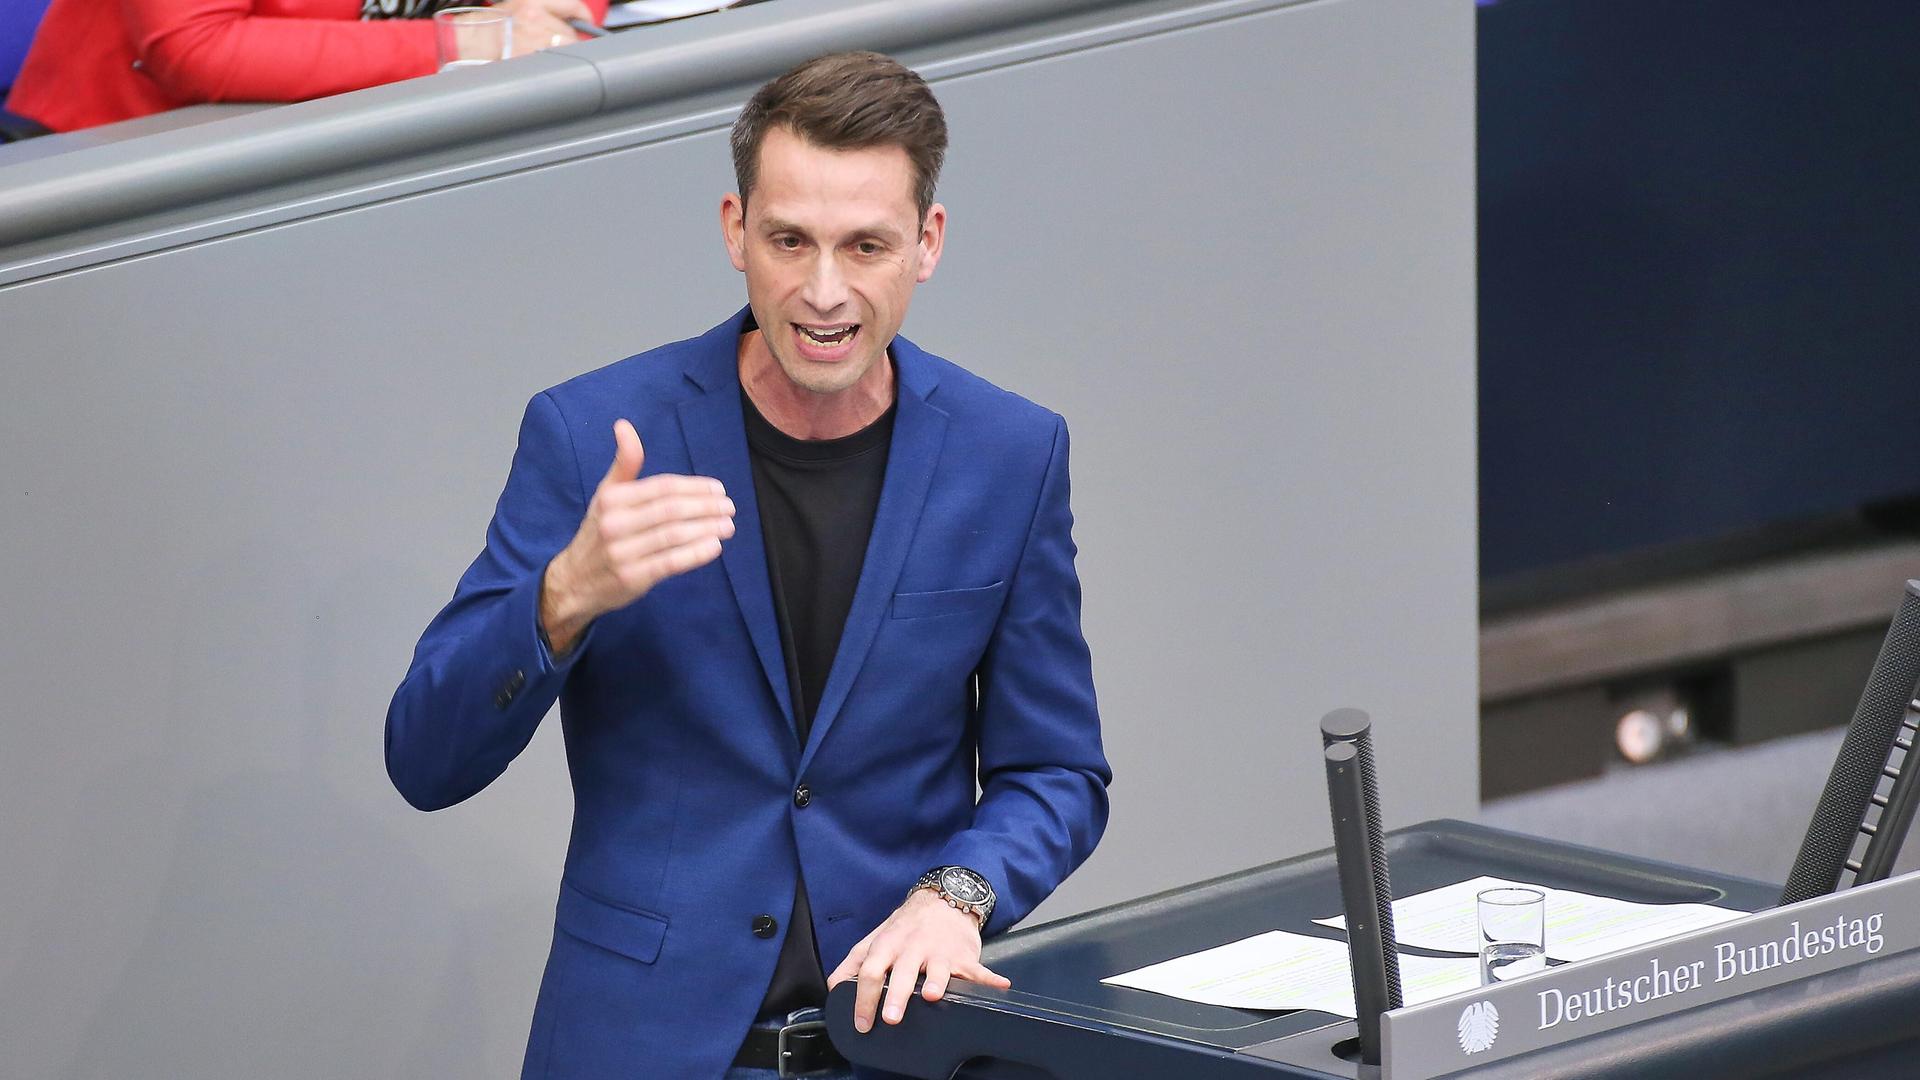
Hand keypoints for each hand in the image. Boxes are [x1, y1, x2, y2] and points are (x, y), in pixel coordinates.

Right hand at [491, 0, 591, 55]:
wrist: (469, 41)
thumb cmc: (490, 25)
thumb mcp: (517, 6)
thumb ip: (544, 11)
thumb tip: (571, 20)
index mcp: (532, 2)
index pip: (571, 4)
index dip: (583, 15)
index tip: (586, 21)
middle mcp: (534, 17)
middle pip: (571, 33)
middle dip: (567, 40)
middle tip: (556, 45)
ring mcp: (533, 39)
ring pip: (564, 50)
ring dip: (560, 54)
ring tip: (544, 55)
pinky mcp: (529, 59)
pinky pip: (553, 64)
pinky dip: (552, 65)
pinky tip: (544, 65)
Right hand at [540, 419, 734, 652]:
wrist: (575, 581)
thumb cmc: (599, 532)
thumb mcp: (606, 495)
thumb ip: (624, 463)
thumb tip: (624, 425)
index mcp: (612, 499)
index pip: (662, 487)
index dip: (694, 487)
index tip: (718, 489)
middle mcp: (614, 524)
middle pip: (670, 510)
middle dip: (705, 507)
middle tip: (729, 507)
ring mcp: (622, 553)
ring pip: (674, 536)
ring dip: (707, 529)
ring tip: (728, 525)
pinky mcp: (632, 578)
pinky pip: (670, 563)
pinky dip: (695, 554)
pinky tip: (714, 546)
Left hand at [827, 889, 1010, 1033]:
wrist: (943, 899)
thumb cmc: (905, 926)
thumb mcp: (875, 939)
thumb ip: (853, 963)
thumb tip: (832, 988)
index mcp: (887, 945)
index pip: (870, 970)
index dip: (863, 997)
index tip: (862, 1022)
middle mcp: (911, 948)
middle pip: (901, 972)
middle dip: (896, 995)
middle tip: (891, 1017)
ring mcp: (939, 951)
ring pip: (937, 969)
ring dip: (936, 981)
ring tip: (934, 996)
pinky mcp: (963, 955)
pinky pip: (978, 969)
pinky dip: (990, 978)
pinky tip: (1000, 986)